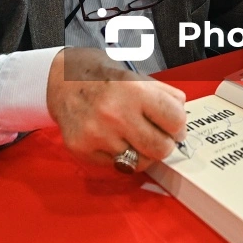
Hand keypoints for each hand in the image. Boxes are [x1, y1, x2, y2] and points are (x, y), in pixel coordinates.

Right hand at [45, 48, 186, 170]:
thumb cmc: (102, 76)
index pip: (175, 121)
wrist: (61, 80)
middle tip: (157, 135)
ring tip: (134, 136)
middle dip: (164, 143)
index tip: (173, 125)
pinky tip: (113, 139)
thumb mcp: (136, 76)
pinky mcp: (82, 149)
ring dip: (142, 152)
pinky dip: (119, 156)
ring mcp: (97, 134)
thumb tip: (182, 117)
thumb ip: (164, 95)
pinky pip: (116, 166)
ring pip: (139, 162)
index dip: (178, 125)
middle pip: (161, 148)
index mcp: (133, 90)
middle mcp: (115, 113)